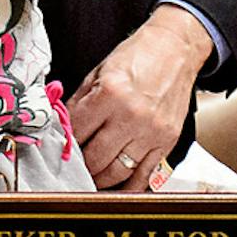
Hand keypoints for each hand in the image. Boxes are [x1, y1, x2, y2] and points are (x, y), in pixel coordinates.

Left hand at [66, 6, 209, 189]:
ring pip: (117, 172)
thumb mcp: (99, 71)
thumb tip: (63, 127)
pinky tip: (115, 187)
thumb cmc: (138, 56)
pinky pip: (143, 175)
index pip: (77, 131)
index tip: (61, 146)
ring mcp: (151, 132)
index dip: (65, 142)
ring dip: (99, 178)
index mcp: (111, 94)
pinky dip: (127, 186)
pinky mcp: (167, 141)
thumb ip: (79, 101)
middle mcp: (132, 115)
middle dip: (80, 164)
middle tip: (73, 164)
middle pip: (95, 158)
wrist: (175, 48)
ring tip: (90, 175)